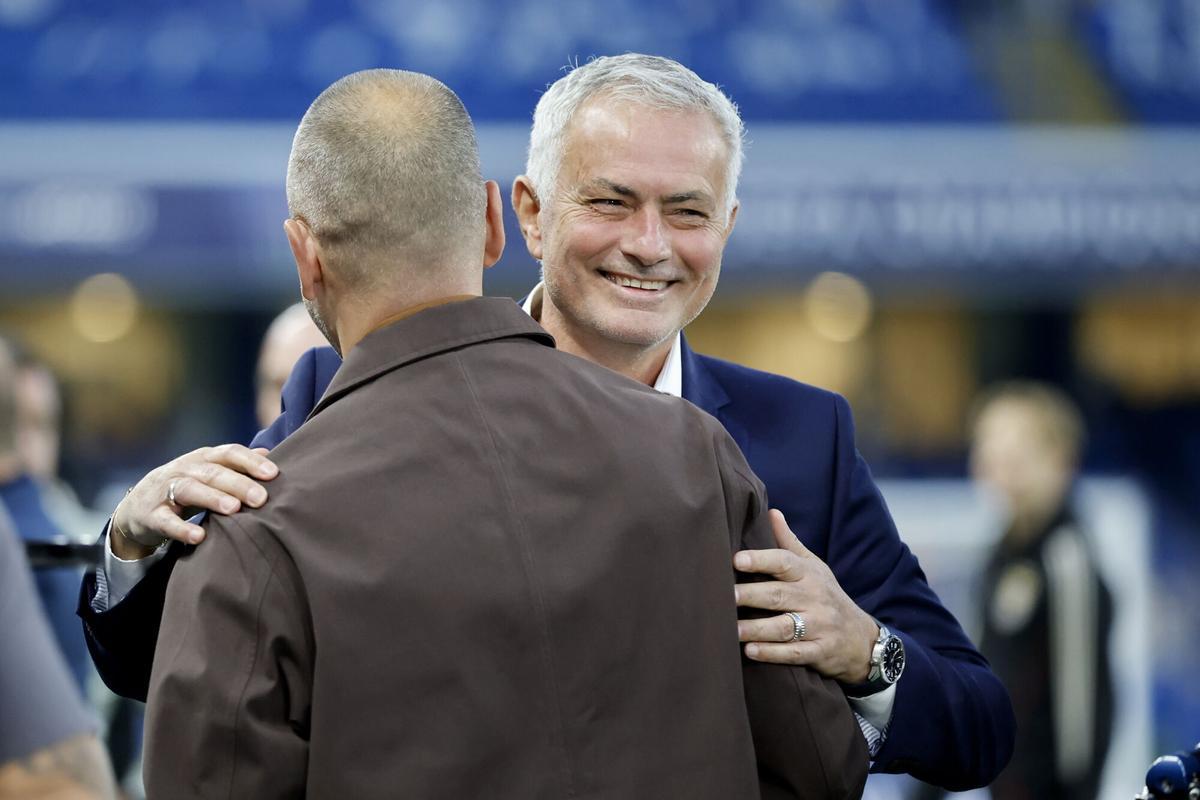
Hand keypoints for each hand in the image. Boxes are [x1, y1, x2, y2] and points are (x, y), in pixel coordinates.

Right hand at [110, 445, 278, 558]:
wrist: (136, 507)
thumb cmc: (185, 488)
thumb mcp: (209, 472)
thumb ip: (237, 465)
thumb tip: (270, 455)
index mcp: (203, 458)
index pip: (229, 453)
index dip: (250, 461)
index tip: (274, 473)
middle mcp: (185, 469)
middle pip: (213, 472)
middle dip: (239, 483)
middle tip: (261, 498)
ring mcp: (165, 490)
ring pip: (189, 489)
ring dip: (212, 498)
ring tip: (233, 509)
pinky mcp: (151, 515)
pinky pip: (166, 521)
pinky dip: (181, 529)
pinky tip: (199, 537)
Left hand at [733, 509, 878, 683]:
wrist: (861, 638)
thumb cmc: (827, 595)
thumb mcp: (814, 567)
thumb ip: (789, 542)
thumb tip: (770, 511)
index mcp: (808, 574)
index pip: (784, 562)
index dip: (761, 560)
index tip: (737, 559)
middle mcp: (814, 598)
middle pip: (778, 595)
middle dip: (750, 595)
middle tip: (723, 596)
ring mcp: (818, 626)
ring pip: (784, 626)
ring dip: (756, 628)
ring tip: (731, 629)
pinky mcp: (819, 652)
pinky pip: (794, 653)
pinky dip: (773, 653)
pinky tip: (750, 651)